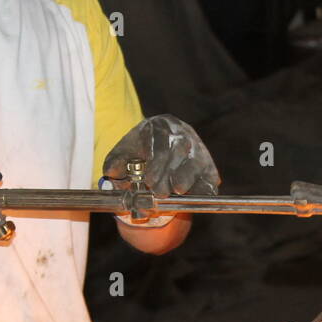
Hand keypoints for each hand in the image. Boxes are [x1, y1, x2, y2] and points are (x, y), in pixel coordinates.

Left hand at [102, 114, 219, 205]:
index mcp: (160, 125)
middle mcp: (182, 133)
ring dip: (187, 177)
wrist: (159, 156)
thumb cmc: (140, 153)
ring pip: (196, 161)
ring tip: (177, 190)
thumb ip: (115, 162)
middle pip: (179, 150)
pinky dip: (206, 188)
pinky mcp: (209, 167)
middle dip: (169, 172)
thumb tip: (111, 172)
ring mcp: (198, 149)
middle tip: (159, 191)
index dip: (156, 162)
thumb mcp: (123, 154)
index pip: (161, 140)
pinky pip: (209, 177)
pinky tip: (200, 196)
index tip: (149, 179)